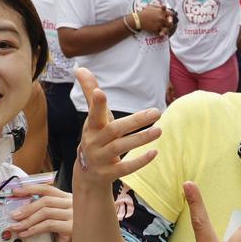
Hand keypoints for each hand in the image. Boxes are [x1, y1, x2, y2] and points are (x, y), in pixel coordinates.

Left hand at [8, 183, 72, 238]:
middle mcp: (72, 204)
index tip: (16, 192)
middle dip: (27, 208)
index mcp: (66, 198)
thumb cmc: (58, 238)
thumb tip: (18, 208)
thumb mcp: (49, 220)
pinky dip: (34, 229)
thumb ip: (40, 211)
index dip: (30, 189)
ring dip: (28, 220)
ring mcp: (74, 215)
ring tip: (17, 227)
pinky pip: (49, 225)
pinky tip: (26, 234)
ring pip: (46, 212)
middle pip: (46, 200)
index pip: (47, 189)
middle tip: (14, 216)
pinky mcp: (72, 227)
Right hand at [73, 67, 160, 186]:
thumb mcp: (94, 117)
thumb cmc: (96, 137)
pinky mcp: (108, 173)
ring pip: (120, 148)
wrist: (88, 173)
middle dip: (135, 121)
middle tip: (157, 112)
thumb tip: (80, 68)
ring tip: (159, 130)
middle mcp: (94, 142)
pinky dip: (139, 161)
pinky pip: (125, 168)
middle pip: (114, 130)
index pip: (93, 113)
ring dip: (140, 139)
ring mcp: (100, 159)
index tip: (100, 92)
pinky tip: (154, 152)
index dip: (96, 104)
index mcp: (92, 126)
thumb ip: (90, 93)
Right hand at [137, 3, 173, 34]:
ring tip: (165, 30)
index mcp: (162, 12)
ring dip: (167, 30)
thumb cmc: (144, 12)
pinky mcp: (156, 30)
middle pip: (171, 23)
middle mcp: (162, 18)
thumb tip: (164, 6)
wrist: (138, 20)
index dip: (171, 16)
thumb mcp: (151, 6)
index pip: (172, 14)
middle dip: (170, 24)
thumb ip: (159, 6)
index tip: (170, 17)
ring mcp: (159, 24)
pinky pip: (161, 33)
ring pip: (167, 29)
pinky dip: (161, 33)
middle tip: (168, 25)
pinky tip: (161, 33)